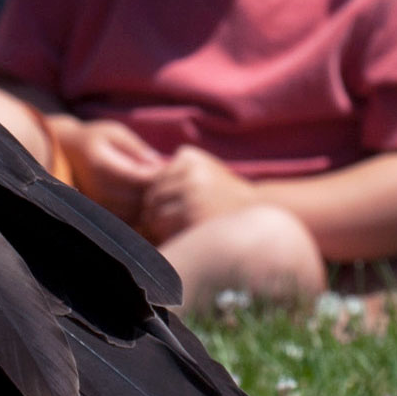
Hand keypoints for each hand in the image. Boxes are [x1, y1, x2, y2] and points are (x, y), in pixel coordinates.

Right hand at [52, 117, 166, 218]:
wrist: (65, 151)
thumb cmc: (95, 137)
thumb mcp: (116, 133)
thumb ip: (137, 148)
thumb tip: (161, 164)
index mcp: (102, 166)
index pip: (138, 179)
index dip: (158, 177)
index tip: (171, 168)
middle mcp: (97, 189)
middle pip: (137, 200)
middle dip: (158, 193)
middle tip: (171, 182)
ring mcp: (96, 204)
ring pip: (133, 215)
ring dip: (150, 207)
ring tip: (160, 191)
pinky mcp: (98, 213)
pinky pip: (126, 220)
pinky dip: (140, 214)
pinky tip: (146, 200)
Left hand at [138, 146, 260, 242]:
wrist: (259, 217)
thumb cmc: (225, 198)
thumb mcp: (204, 173)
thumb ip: (174, 174)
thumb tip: (137, 179)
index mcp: (189, 157)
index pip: (155, 180)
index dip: (163, 198)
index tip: (181, 206)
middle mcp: (190, 173)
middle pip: (151, 197)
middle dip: (157, 213)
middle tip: (178, 223)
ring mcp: (191, 195)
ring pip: (153, 214)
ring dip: (161, 227)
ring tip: (184, 230)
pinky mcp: (191, 217)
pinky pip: (163, 230)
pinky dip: (169, 238)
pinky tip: (188, 237)